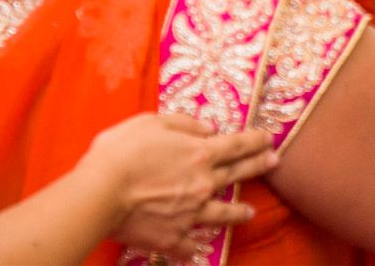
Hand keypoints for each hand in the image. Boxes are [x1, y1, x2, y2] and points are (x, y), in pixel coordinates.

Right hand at [82, 113, 279, 258]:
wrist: (100, 194)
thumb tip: (208, 129)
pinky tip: (200, 252)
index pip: (237, 144)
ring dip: (238, 211)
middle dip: (258, 166)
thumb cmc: (122, 152)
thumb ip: (184, 124)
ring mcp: (191, 213)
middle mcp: (203, 183)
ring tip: (250, 212)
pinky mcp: (173, 237)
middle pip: (237, 174)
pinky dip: (194, 249)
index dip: (255, 140)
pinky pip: (189, 246)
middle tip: (274, 162)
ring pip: (222, 213)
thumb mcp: (152, 122)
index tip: (269, 138)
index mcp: (200, 153)